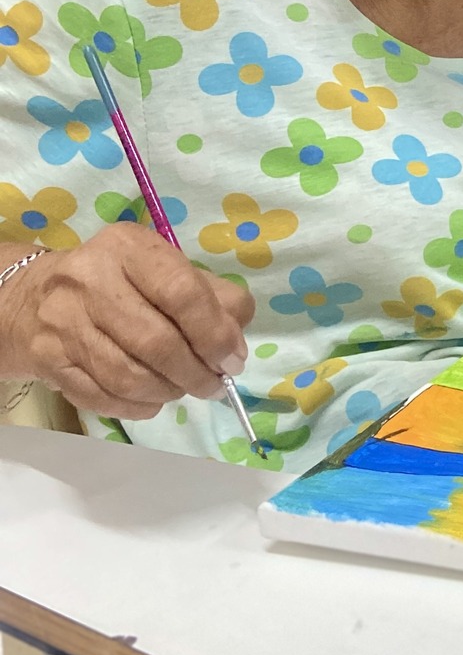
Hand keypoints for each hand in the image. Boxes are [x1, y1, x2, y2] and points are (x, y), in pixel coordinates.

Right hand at [0, 224, 253, 421]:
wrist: (35, 298)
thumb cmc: (119, 284)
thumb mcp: (167, 271)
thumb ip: (214, 300)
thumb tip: (235, 350)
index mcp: (129, 247)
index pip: (182, 293)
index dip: (214, 334)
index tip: (231, 360)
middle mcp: (90, 278)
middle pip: (157, 342)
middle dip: (195, 373)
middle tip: (213, 385)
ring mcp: (63, 321)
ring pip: (129, 377)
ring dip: (168, 392)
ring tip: (181, 388)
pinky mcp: (48, 359)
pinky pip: (102, 398)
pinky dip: (137, 407)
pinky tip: (152, 399)